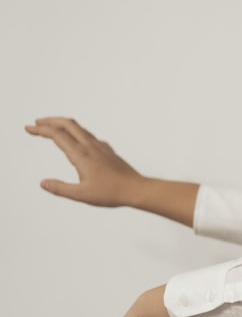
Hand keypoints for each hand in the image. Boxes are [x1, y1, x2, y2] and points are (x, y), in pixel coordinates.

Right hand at [26, 116, 143, 206]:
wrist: (137, 189)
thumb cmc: (113, 193)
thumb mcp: (81, 195)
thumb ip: (60, 189)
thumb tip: (43, 183)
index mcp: (82, 155)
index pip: (57, 135)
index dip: (40, 130)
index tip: (28, 128)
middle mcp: (91, 147)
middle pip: (68, 124)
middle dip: (50, 120)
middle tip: (37, 123)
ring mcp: (102, 148)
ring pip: (80, 129)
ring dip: (64, 125)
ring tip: (53, 129)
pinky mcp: (109, 152)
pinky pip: (90, 136)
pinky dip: (78, 133)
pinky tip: (78, 141)